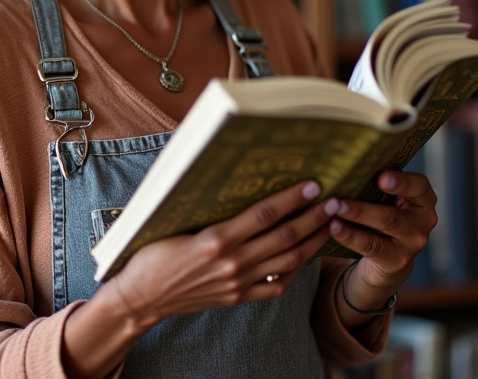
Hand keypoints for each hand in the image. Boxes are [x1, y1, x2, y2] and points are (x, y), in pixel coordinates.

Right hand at [107, 179, 340, 331]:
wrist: (142, 297)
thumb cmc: (153, 253)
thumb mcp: (177, 222)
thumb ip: (209, 207)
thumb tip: (233, 179)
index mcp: (216, 238)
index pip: (264, 215)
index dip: (292, 199)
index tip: (313, 184)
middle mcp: (232, 262)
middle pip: (284, 237)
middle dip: (313, 217)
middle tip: (335, 200)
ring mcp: (238, 283)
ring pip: (287, 260)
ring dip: (312, 240)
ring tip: (330, 223)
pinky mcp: (238, 298)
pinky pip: (275, 286)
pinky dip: (294, 271)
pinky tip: (305, 256)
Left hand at [326, 170, 437, 311]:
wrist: (386, 259)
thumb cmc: (380, 216)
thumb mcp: (385, 198)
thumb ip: (373, 182)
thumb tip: (341, 162)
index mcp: (422, 199)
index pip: (419, 186)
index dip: (401, 181)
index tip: (380, 177)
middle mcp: (422, 221)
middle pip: (393, 213)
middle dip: (363, 206)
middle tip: (339, 199)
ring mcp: (411, 243)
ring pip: (383, 228)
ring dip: (355, 217)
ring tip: (334, 210)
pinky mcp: (396, 261)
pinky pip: (372, 247)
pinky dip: (350, 236)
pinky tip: (334, 227)